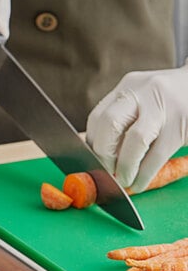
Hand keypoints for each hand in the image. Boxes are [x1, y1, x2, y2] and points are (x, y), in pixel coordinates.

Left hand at [86, 63, 187, 192]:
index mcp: (128, 87)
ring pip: (135, 139)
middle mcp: (143, 92)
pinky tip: (139, 183)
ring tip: (123, 181)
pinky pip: (158, 154)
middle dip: (104, 154)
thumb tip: (98, 156)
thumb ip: (123, 120)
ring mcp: (165, 107)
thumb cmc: (169, 103)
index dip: (92, 144)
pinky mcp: (182, 124)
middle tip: (106, 172)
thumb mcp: (144, 101)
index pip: (98, 117)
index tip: (93, 162)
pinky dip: (145, 174)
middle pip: (110, 123)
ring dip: (125, 166)